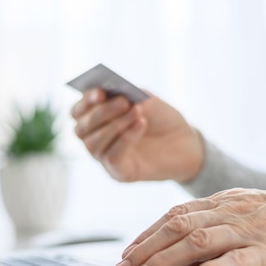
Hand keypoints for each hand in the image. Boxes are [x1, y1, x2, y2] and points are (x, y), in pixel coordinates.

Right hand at [71, 88, 202, 182]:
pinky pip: (112, 157)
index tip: (101, 92)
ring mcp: (106, 158)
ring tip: (137, 113)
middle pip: (82, 128)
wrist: (186, 142)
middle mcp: (96, 139)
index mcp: (97, 119)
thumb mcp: (146, 100)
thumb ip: (127, 95)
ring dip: (115, 125)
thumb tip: (110, 94)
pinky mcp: (120, 173)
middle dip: (102, 113)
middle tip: (124, 102)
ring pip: (94, 144)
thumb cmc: (162, 119)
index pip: (78, 112)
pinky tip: (141, 125)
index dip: (85, 102)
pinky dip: (125, 139)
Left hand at [113, 188, 265, 265]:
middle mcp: (230, 211)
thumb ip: (215, 223)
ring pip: (197, 240)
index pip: (174, 215)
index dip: (146, 234)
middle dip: (145, 249)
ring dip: (163, 261)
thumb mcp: (245, 212)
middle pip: (177, 227)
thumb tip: (181, 251)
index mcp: (222, 202)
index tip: (126, 253)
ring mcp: (248, 229)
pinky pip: (235, 260)